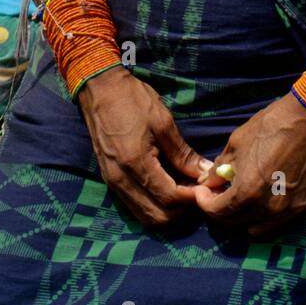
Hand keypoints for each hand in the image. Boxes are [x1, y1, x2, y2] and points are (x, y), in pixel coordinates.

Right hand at [77, 66, 211, 228]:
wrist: (100, 88)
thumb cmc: (133, 100)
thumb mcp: (163, 122)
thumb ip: (182, 153)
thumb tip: (203, 171)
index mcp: (135, 163)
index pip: (168, 198)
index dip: (191, 198)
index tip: (205, 188)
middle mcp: (121, 179)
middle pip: (156, 216)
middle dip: (180, 210)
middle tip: (195, 192)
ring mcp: (112, 182)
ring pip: (144, 215)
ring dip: (167, 210)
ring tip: (183, 191)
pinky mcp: (109, 179)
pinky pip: (134, 204)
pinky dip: (153, 204)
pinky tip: (166, 187)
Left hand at [191, 92, 305, 237]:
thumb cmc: (272, 126)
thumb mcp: (237, 142)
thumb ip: (220, 167)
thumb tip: (209, 181)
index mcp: (248, 191)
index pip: (217, 211)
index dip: (204, 202)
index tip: (201, 192)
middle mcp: (268, 208)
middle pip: (234, 223)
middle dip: (220, 210)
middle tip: (217, 194)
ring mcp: (288, 210)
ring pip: (256, 228)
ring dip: (242, 216)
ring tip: (239, 197)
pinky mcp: (304, 206)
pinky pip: (277, 221)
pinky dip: (264, 215)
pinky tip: (262, 197)